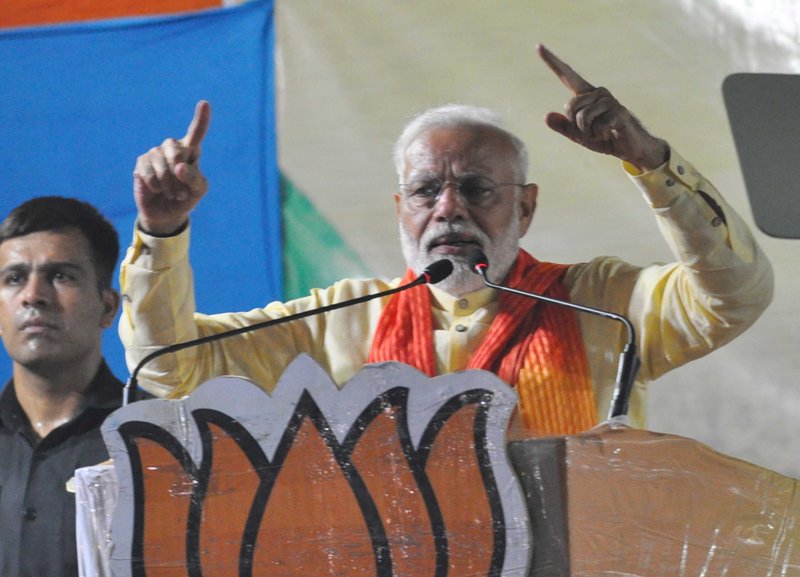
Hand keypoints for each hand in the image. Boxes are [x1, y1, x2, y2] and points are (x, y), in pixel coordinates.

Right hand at [133, 100, 210, 234]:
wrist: (166, 213)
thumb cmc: (185, 198)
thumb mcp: (197, 191)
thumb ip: (194, 178)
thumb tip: (179, 167)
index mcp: (191, 152)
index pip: (196, 133)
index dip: (201, 119)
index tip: (205, 103)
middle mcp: (172, 148)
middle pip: (176, 151)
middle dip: (179, 174)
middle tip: (181, 191)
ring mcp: (155, 154)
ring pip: (161, 164)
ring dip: (168, 184)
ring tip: (171, 193)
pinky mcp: (141, 163)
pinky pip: (149, 172)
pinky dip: (155, 185)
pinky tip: (157, 190)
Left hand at [538, 45, 667, 171]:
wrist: (630, 147)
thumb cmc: (604, 138)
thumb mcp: (579, 135)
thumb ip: (563, 127)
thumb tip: (546, 116)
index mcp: (586, 95)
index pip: (566, 75)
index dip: (552, 62)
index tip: (538, 46)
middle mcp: (597, 92)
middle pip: (569, 106)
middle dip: (575, 126)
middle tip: (592, 131)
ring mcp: (609, 100)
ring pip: (582, 118)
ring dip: (588, 133)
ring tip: (602, 132)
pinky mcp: (618, 111)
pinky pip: (596, 127)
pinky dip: (599, 136)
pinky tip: (610, 133)